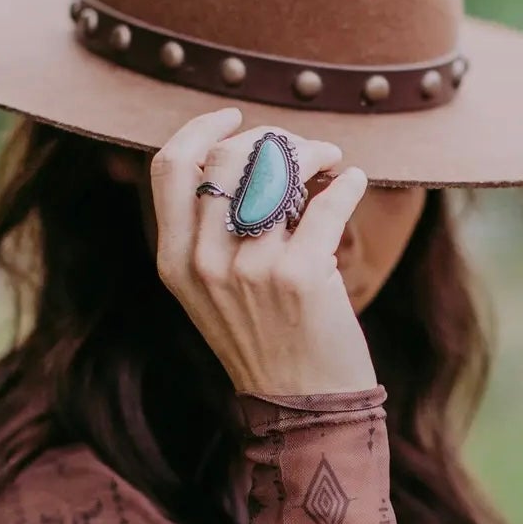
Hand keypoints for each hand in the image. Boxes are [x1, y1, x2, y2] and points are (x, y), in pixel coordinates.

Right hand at [150, 106, 377, 397]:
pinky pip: (328, 200)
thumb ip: (210, 231)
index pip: (170, 167)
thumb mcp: (212, 290)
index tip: (235, 118)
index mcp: (175, 261)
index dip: (203, 129)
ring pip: (278, 170)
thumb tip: (247, 152)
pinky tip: (352, 181)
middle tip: (302, 150)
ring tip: (330, 163)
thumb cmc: (265, 339)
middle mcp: (205, 263)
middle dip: (271, 138)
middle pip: (227, 156)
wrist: (303, 406)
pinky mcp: (301, 276)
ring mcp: (252, 270)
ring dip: (314, 153)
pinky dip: (347, 181)